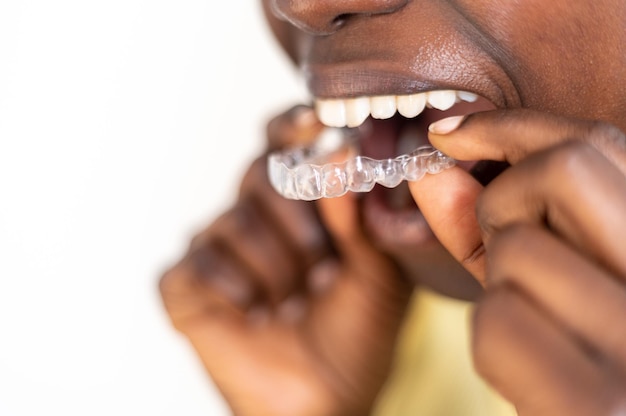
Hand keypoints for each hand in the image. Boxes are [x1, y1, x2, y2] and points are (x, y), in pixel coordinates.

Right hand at [159, 106, 411, 415]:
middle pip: (258, 175)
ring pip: (234, 223)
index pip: (281, 141)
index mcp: (296, 200)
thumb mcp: (375, 269)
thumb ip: (356, 213)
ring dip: (277, 270)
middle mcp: (250, 213)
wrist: (327, 394)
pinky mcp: (183, 284)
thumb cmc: (355, 326)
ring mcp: (214, 247)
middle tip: (325, 271)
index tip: (315, 121)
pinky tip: (258, 313)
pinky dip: (237, 289)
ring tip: (297, 304)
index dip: (293, 126)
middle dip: (300, 226)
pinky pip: (199, 266)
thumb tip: (339, 150)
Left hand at [410, 110, 625, 414]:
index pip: (596, 144)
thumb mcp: (541, 279)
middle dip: (503, 200)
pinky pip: (495, 321)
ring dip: (497, 282)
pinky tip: (529, 371)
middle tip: (501, 242)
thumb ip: (485, 222)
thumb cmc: (571, 351)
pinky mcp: (597, 404)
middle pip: (562, 170)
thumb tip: (429, 164)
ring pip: (514, 248)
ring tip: (534, 321)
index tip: (447, 133)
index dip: (509, 125)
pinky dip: (489, 340)